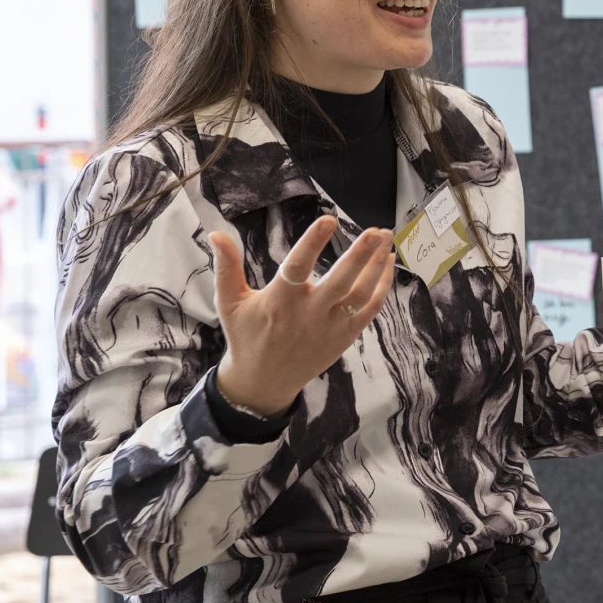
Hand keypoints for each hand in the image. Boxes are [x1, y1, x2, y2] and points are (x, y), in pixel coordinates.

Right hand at [210, 216, 396, 416]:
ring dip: (376, 265)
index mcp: (279, 302)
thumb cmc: (246, 336)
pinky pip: (370, 309)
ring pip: (361, 294)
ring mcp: (331, 326)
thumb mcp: (229, 302)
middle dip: (360, 255)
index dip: (313, 243)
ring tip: (386, 237)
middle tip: (376, 231)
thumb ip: (226, 267)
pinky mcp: (346, 336)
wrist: (264, 381)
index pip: (297, 267)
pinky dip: (382, 285)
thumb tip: (216, 234)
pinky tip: (387, 262)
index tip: (329, 220)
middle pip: (340, 282)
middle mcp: (309, 314)